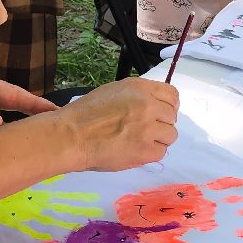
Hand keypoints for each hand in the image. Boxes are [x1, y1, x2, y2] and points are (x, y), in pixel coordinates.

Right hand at [56, 77, 178, 171]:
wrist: (71, 136)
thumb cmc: (85, 114)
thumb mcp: (113, 92)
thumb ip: (137, 96)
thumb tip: (154, 105)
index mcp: (139, 88)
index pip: (172, 94)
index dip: (168, 106)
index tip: (161, 114)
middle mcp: (148, 105)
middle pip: (172, 116)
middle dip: (161, 123)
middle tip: (144, 131)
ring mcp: (148, 128)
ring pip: (170, 135)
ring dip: (158, 139)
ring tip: (139, 141)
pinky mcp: (145, 150)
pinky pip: (161, 152)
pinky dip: (150, 154)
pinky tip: (134, 151)